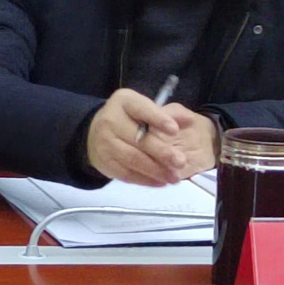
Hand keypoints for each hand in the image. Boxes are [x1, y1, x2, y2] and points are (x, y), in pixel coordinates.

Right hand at [85, 89, 214, 186]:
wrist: (94, 133)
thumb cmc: (129, 119)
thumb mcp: (146, 109)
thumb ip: (170, 114)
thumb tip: (189, 120)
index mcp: (124, 102)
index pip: (141, 109)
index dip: (158, 119)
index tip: (175, 130)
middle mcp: (110, 121)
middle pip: (139, 139)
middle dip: (162, 152)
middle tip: (181, 162)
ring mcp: (105, 143)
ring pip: (133, 159)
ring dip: (156, 170)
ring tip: (174, 177)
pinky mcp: (105, 162)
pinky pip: (127, 173)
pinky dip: (145, 180)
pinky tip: (160, 182)